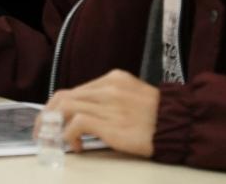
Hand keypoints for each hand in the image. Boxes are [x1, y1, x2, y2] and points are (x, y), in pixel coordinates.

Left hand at [44, 69, 158, 156]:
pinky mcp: (110, 122)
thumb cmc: (161, 118)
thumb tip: (84, 116)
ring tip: (52, 140)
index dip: (58, 106)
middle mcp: (108, 87)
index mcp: (113, 79)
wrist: (183, 125)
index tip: (51, 120)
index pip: (75, 89)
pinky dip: (68, 135)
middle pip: (64, 96)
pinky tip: (76, 147)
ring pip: (65, 106)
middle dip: (47, 114)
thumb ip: (110, 100)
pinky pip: (76, 124)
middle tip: (42, 131)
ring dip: (52, 125)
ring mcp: (108, 103)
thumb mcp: (133, 98)